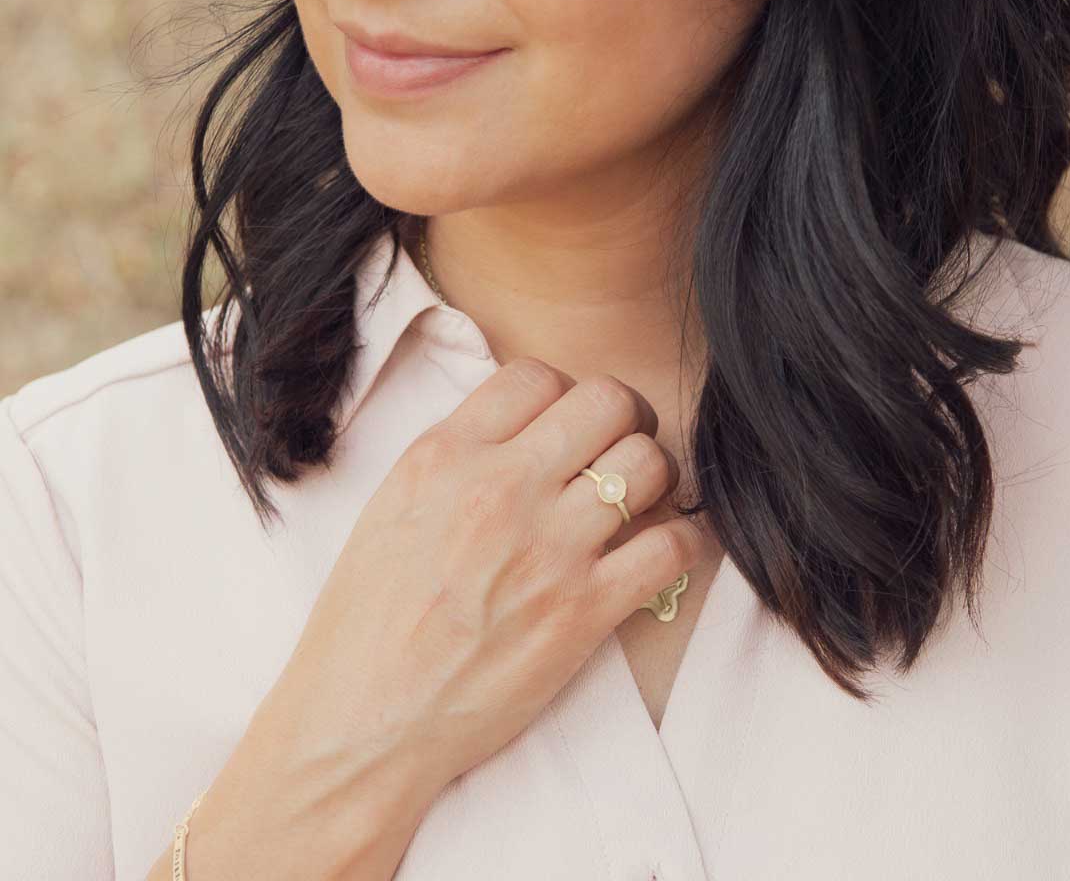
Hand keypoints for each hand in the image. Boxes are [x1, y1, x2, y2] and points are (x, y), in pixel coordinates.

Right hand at [254, 356, 708, 827]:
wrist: (363, 721)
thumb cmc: (367, 621)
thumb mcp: (392, 507)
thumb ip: (457, 456)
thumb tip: (523, 425)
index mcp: (445, 456)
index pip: (535, 374)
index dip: (560, 393)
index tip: (563, 424)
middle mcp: (500, 488)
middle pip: (607, 401)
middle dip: (622, 417)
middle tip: (614, 448)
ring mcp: (547, 548)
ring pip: (647, 462)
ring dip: (653, 476)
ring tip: (638, 499)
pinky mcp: (583, 612)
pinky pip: (671, 547)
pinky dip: (680, 544)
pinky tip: (661, 552)